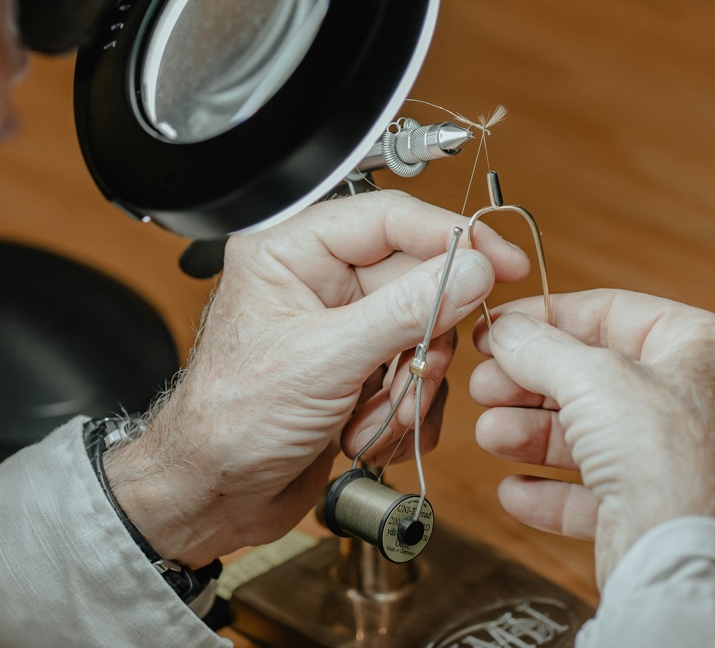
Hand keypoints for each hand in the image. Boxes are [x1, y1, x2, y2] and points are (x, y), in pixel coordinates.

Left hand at [105, 190, 528, 565]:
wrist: (212, 496)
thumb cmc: (231, 420)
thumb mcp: (326, 360)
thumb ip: (405, 309)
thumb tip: (471, 269)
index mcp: (292, 250)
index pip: (391, 217)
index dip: (452, 238)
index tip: (502, 263)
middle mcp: (319, 280)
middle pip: (419, 283)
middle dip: (421, 344)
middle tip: (411, 373)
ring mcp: (342, 328)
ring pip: (424, 337)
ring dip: (409, 389)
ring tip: (370, 418)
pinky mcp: (359, 371)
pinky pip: (417, 378)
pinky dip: (402, 415)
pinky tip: (362, 435)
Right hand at [470, 290, 714, 585]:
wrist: (682, 561)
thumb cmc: (664, 455)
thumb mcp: (591, 378)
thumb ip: (540, 349)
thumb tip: (505, 331)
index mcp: (703, 347)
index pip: (613, 313)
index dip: (547, 317)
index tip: (498, 326)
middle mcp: (697, 399)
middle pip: (595, 376)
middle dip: (531, 384)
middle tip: (483, 385)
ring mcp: (677, 457)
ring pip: (590, 434)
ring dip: (531, 434)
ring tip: (489, 435)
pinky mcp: (655, 510)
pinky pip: (594, 491)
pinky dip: (551, 489)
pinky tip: (515, 490)